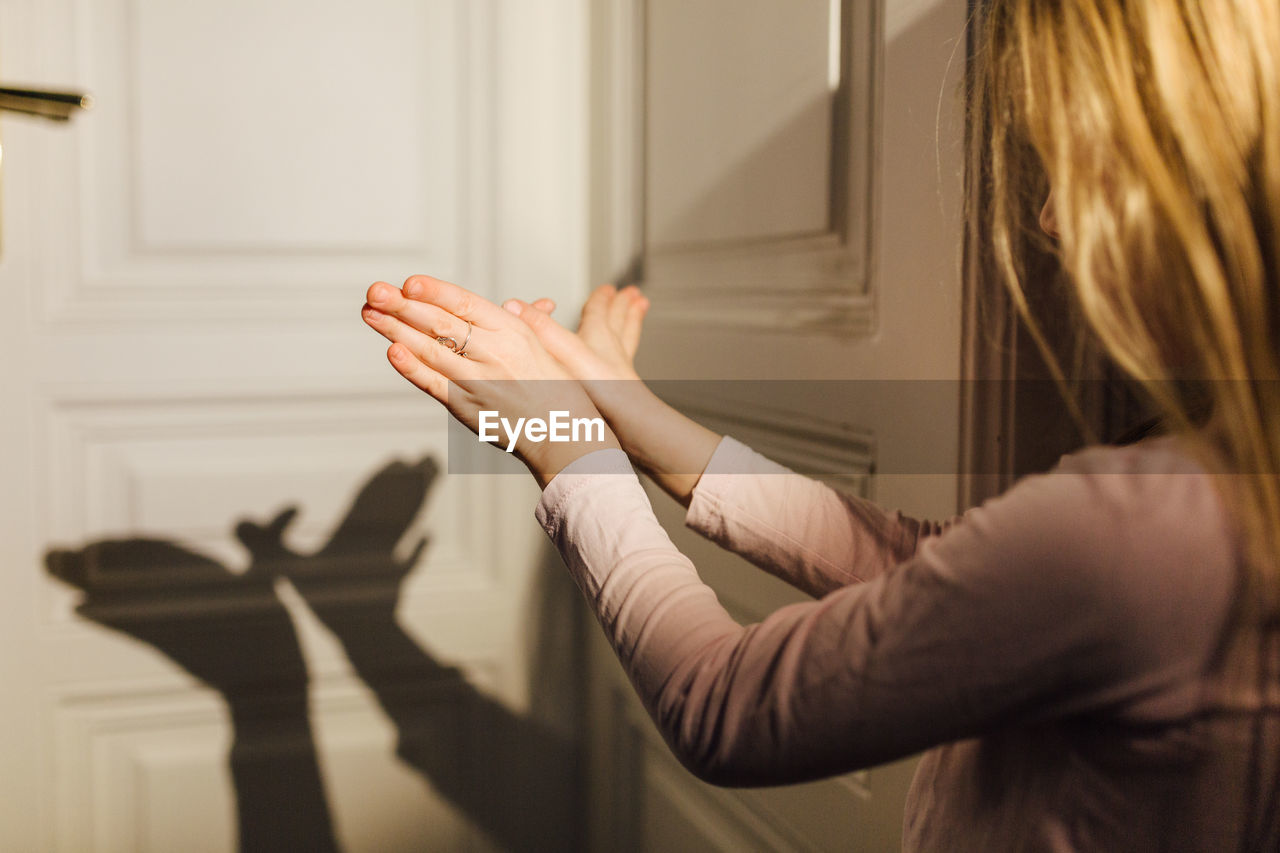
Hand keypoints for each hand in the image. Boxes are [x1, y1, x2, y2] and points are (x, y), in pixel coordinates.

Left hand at [362, 276, 619, 486]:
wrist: (571, 443)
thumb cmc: (567, 396)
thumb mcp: (555, 350)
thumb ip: (532, 324)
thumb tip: (514, 304)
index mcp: (517, 332)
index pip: (466, 304)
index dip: (435, 291)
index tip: (409, 281)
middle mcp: (497, 353)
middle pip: (441, 323)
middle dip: (402, 305)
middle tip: (373, 291)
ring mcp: (481, 382)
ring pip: (431, 349)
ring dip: (395, 329)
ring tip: (369, 314)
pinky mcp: (470, 409)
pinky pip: (435, 385)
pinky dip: (412, 368)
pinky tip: (392, 351)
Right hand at [502, 284, 647, 381]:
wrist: (626, 421)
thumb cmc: (599, 388)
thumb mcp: (562, 350)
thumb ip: (538, 327)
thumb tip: (512, 306)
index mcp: (597, 336)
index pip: (598, 310)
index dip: (600, 298)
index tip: (607, 289)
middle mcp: (611, 350)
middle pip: (617, 320)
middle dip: (621, 306)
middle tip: (632, 294)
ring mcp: (620, 370)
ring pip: (628, 338)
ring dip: (632, 323)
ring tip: (640, 309)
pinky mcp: (624, 391)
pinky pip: (628, 364)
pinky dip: (627, 357)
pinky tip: (624, 362)